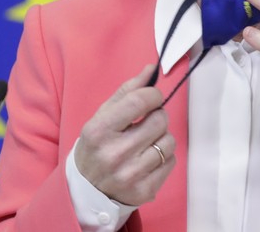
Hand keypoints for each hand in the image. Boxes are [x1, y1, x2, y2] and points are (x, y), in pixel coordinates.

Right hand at [75, 64, 174, 204]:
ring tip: (146, 143)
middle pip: (159, 120)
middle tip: (145, 124)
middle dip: (157, 117)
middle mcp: (114, 154)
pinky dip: (164, 157)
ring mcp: (130, 174)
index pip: (139, 101)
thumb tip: (151, 68)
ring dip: (162, 138)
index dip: (153, 95)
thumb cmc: (97, 146)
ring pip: (169, 141)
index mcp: (99, 131)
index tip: (152, 99)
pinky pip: (171, 161)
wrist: (88, 190)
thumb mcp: (102, 116)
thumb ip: (127, 91)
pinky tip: (148, 159)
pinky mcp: (145, 190)